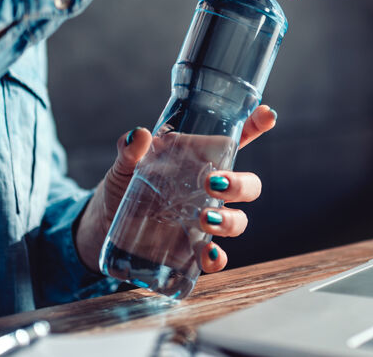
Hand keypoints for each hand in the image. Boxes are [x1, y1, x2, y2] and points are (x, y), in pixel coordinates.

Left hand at [74, 105, 276, 273]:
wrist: (104, 225)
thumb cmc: (123, 186)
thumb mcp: (124, 166)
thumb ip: (130, 151)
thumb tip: (138, 135)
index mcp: (200, 161)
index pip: (237, 140)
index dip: (257, 126)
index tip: (268, 114)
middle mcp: (210, 190)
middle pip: (248, 186)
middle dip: (240, 185)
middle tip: (214, 183)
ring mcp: (206, 220)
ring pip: (239, 220)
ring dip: (231, 221)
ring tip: (204, 219)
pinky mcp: (193, 249)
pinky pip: (216, 257)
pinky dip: (217, 259)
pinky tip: (209, 256)